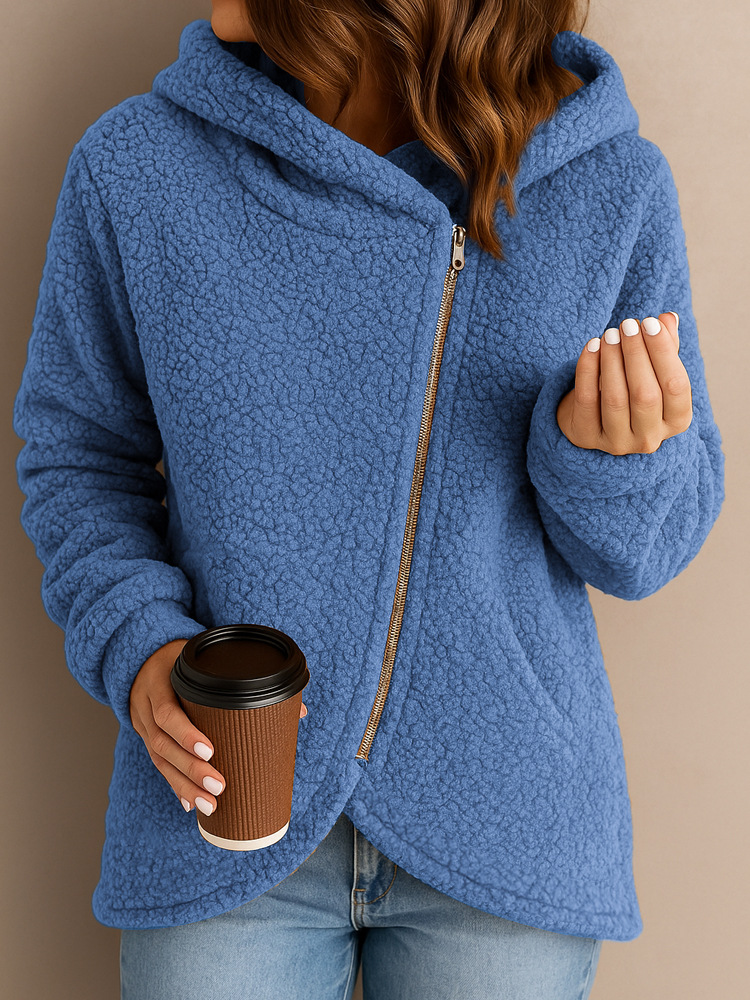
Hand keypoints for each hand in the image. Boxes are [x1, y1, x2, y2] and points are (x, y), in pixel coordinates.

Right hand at [129, 638, 307, 814]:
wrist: (144, 659)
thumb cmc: (187, 660)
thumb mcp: (204, 661)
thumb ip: (246, 681)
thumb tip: (298, 709)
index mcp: (161, 681)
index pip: (168, 711)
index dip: (186, 733)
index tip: (211, 751)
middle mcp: (147, 705)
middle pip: (163, 743)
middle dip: (191, 769)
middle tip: (219, 786)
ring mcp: (143, 724)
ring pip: (159, 760)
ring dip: (184, 785)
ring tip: (209, 804)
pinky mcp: (146, 739)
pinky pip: (158, 766)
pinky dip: (175, 786)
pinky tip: (190, 804)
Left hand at [555, 312, 692, 454]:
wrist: (595, 420)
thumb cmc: (632, 389)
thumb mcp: (653, 371)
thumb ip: (664, 347)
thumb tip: (668, 319)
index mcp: (676, 421)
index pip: (676, 386)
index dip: (663, 352)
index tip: (650, 322)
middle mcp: (649, 438)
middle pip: (645, 395)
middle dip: (636, 354)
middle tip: (626, 325)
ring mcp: (617, 442)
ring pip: (615, 399)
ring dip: (612, 360)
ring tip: (609, 333)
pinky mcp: (586, 437)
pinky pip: (586, 400)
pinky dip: (588, 370)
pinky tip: (591, 346)